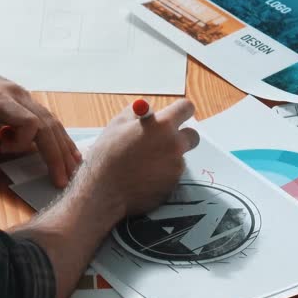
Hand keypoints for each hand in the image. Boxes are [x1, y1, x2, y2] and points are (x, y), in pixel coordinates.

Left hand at [0, 51, 80, 186]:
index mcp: (1, 101)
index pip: (30, 122)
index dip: (23, 143)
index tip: (3, 150)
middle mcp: (19, 96)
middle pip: (47, 125)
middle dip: (57, 154)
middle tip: (63, 179)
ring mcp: (26, 96)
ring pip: (52, 121)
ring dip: (63, 146)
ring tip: (73, 168)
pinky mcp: (27, 99)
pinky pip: (48, 118)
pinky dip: (58, 136)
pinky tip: (67, 150)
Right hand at [83, 99, 199, 216]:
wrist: (104, 189)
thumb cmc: (108, 154)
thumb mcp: (117, 124)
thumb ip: (137, 112)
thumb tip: (148, 109)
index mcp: (162, 125)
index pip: (186, 108)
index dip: (181, 110)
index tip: (177, 115)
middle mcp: (174, 144)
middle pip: (193, 135)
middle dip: (182, 136)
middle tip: (165, 140)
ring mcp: (176, 165)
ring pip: (180, 156)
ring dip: (169, 156)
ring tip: (145, 163)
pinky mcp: (174, 183)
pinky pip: (173, 173)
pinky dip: (164, 173)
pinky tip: (145, 176)